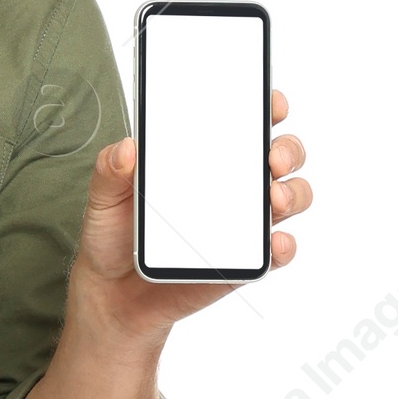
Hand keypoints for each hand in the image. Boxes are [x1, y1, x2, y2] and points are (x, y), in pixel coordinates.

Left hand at [65, 88, 312, 345]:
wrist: (113, 294)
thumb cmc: (115, 236)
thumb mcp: (104, 198)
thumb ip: (111, 170)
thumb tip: (127, 148)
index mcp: (204, 157)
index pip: (247, 122)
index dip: (267, 107)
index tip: (270, 103)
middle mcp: (233, 184)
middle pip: (281, 155)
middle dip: (287, 149)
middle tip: (271, 156)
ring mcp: (243, 223)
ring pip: (290, 197)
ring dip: (292, 193)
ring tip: (272, 198)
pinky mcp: (244, 262)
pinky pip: (277, 251)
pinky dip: (283, 245)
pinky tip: (273, 242)